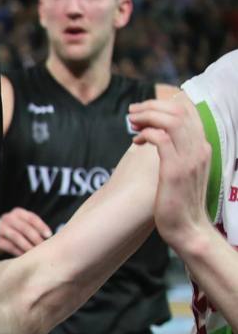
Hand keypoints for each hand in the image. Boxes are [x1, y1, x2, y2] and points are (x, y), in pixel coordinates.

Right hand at [0, 207, 52, 256]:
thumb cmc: (13, 234)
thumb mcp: (22, 226)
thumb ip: (33, 228)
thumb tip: (50, 238)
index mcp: (17, 213)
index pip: (32, 218)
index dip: (41, 226)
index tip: (49, 235)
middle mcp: (7, 218)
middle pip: (25, 227)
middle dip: (35, 238)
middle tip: (43, 247)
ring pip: (16, 236)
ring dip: (28, 246)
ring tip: (35, 253)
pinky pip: (9, 246)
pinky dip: (18, 251)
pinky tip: (25, 256)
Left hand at [129, 97, 211, 246]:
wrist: (188, 228)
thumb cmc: (180, 201)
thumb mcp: (182, 171)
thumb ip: (176, 152)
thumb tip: (158, 136)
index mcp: (202, 147)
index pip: (188, 112)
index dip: (164, 105)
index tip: (144, 111)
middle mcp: (199, 149)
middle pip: (179, 111)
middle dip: (152, 107)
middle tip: (132, 113)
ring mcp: (188, 159)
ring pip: (170, 121)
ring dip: (147, 117)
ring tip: (131, 122)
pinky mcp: (175, 170)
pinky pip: (161, 139)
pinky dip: (146, 134)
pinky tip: (136, 141)